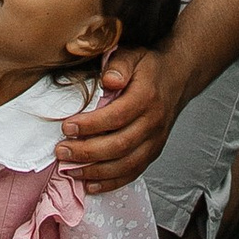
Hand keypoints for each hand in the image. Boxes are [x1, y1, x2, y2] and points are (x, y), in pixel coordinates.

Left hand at [57, 42, 179, 193]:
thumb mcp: (133, 55)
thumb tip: (108, 80)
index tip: (67, 127)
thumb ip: (119, 65)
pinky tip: (90, 184)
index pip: (117, 116)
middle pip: (120, 145)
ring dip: (95, 171)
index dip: (91, 125)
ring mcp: (155, 141)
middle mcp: (153, 123)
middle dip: (87, 152)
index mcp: (147, 97)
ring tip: (70, 170)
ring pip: (126, 165)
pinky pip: (132, 173)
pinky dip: (110, 183)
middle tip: (62, 151)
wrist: (176, 78)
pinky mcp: (153, 154)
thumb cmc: (148, 67)